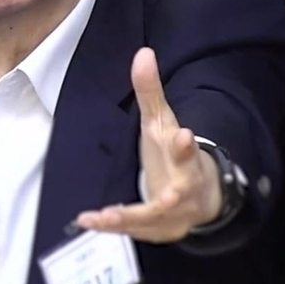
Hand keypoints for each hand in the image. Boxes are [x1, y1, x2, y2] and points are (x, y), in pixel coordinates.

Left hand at [74, 47, 222, 241]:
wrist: (197, 198)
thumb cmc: (173, 155)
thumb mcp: (161, 122)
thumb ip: (150, 92)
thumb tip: (143, 52)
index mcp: (186, 159)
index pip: (187, 151)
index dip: (185, 145)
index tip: (183, 135)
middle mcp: (184, 188)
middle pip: (181, 191)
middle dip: (171, 196)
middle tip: (164, 199)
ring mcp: (173, 214)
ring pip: (153, 218)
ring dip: (129, 218)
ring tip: (103, 217)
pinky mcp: (158, 231)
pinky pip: (133, 231)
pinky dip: (111, 227)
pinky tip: (86, 220)